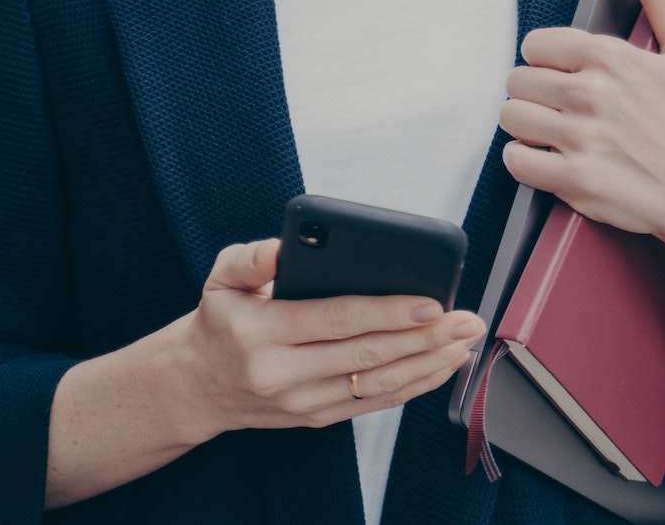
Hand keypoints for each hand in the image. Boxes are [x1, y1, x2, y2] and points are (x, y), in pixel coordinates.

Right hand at [172, 238, 484, 439]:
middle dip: (425, 338)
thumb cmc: (220, 321)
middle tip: (467, 319)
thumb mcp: (220, 277)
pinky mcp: (318, 418)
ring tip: (466, 342)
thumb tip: (282, 246)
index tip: (431, 302)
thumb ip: (250, 256)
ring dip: (429, 364)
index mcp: (263, 332)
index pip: (337, 320)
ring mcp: (303, 403)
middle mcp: (283, 374)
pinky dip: (414, 385)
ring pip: (378, 385)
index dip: (388, 312)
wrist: (197, 385)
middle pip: (367, 355)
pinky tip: (441, 366)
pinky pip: (374, 404)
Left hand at [498, 0, 664, 270]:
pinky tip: (547, 159)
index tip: (562, 75)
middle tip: (556, 107)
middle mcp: (592, 93)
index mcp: (611, 57)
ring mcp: (582, 138)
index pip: (535, 43)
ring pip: (511, 117)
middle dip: (533, 94)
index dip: (546, 61)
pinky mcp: (575, 179)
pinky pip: (516, 160)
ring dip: (526, 127)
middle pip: (517, 80)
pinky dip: (525, 161)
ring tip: (551, 132)